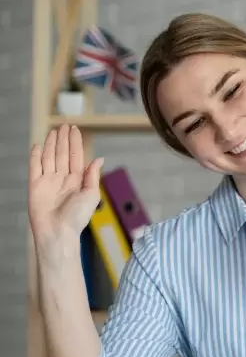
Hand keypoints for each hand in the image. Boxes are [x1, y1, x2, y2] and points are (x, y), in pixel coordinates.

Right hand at [28, 124, 103, 247]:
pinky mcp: (35, 185)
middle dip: (64, 140)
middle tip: (65, 125)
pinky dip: (36, 155)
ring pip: (50, 157)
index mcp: (77, 181)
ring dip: (52, 144)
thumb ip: (92, 175)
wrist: (58, 232)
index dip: (76, 143)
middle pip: (63, 154)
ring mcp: (48, 181)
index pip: (76, 157)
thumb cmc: (77, 217)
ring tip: (54, 131)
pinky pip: (35, 166)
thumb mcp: (92, 195)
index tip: (75, 129)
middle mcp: (63, 179)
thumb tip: (99, 158)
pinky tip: (39, 145)